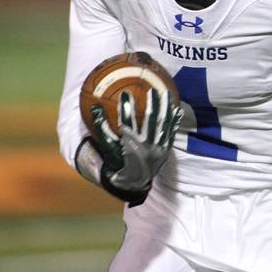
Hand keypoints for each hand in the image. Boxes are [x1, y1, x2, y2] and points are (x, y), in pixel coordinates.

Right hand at [91, 89, 181, 204]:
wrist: (134, 181)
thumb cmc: (118, 160)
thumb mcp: (108, 145)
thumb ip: (101, 126)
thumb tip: (95, 107)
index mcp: (130, 145)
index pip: (127, 122)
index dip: (125, 107)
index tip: (125, 93)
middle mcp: (146, 146)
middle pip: (151, 121)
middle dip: (152, 104)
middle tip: (152, 90)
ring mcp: (158, 149)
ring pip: (163, 125)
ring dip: (165, 108)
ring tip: (166, 94)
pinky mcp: (166, 151)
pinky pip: (171, 132)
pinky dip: (174, 121)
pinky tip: (177, 109)